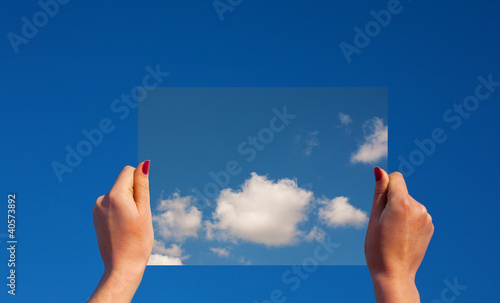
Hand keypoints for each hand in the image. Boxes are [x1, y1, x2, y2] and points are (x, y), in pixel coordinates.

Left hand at [88, 161, 153, 302]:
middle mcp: (102, 199)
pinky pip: (111, 204)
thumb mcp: (144, 210)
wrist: (122, 267)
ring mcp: (96, 209)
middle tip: (137, 218)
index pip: (128, 171)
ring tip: (129, 225)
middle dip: (133, 194)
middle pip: (123, 183)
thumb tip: (142, 164)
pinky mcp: (95, 217)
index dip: (139, 183)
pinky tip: (122, 228)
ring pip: (118, 194)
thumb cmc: (138, 240)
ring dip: (127, 203)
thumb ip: (142, 185)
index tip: (141, 203)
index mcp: (115, 196)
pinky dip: (119, 211)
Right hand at [365, 167, 433, 302]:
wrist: (394, 275)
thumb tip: (380, 170)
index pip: (396, 177)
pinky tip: (402, 237)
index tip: (380, 205)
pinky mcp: (430, 227)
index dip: (385, 187)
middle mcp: (419, 208)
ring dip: (400, 211)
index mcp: (402, 204)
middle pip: (401, 191)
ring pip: (408, 203)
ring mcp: (427, 218)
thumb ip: (379, 192)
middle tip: (384, 225)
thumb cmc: (378, 248)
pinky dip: (408, 220)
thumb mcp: (374, 218)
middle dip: (391, 201)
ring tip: (393, 232)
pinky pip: (416, 214)